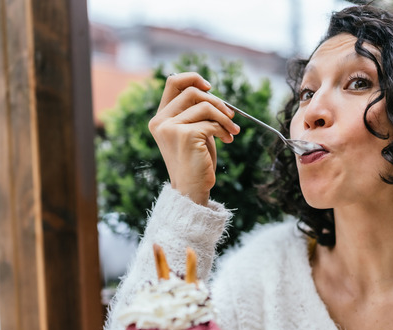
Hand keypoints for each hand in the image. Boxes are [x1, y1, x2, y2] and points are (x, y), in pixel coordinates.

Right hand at [148, 72, 239, 204]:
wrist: (192, 189)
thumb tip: (209, 91)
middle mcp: (161, 122)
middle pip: (193, 92)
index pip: (173, 83)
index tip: (210, 88)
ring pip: (205, 106)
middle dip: (217, 102)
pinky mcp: (185, 135)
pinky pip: (211, 122)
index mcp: (160, 119)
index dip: (193, 78)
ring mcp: (171, 128)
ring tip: (232, 131)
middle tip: (230, 114)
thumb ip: (194, 112)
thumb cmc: (195, 161)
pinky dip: (224, 129)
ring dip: (224, 117)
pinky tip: (227, 139)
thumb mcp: (192, 131)